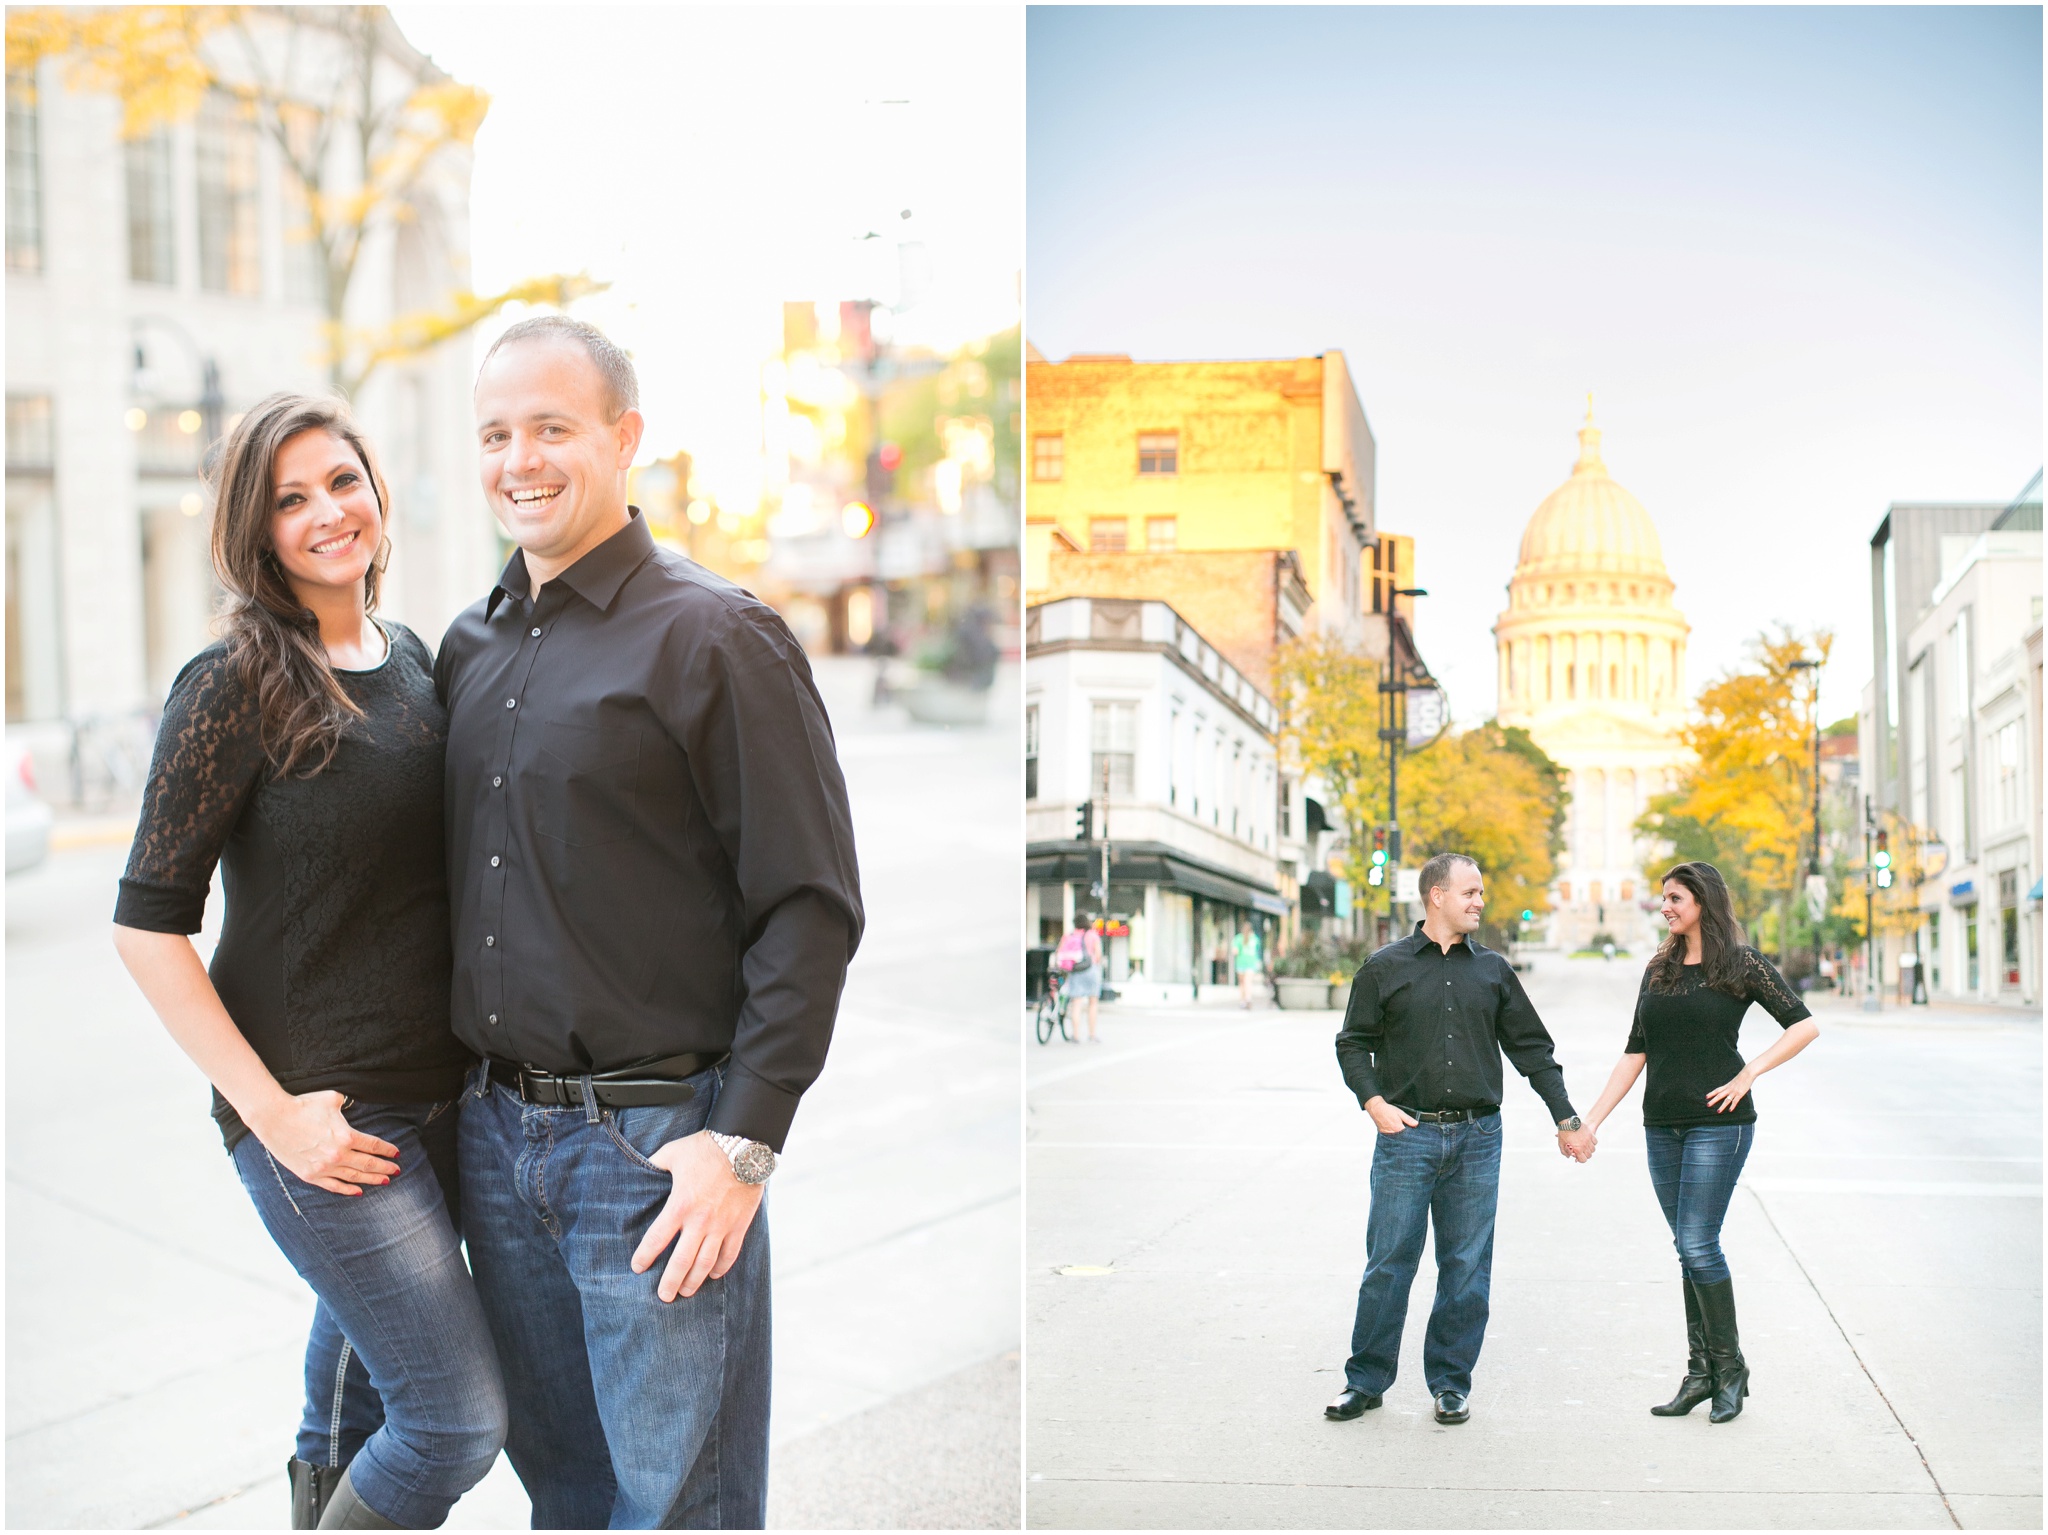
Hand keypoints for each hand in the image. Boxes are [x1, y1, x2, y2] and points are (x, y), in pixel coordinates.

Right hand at [246, 1090, 398, 1195]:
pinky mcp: (310, 1175)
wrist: (274, 1118)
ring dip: (371, 1180)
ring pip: (354, 1177)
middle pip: (368, 1164)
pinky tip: (359, 1191)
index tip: (397, 1153)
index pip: (374, 1146)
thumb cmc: (304, 1105)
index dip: (388, 1150)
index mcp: (346, 1136)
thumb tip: (355, 1104)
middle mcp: (338, 1154)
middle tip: (397, 1171)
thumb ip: (348, 1104)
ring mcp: (324, 1167)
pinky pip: (333, 1186)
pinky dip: (347, 1189)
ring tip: (385, 1181)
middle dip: (385, 1168)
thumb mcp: (332, 1099)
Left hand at [630, 1131, 764, 1301]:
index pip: (657, 1239)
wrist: (744, 1145)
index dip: (645, 1256)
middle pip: (681, 1261)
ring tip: (685, 1292)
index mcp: (680, 1205)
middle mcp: (700, 1220)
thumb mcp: (672, 1153)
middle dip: (670, 1282)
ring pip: (706, 1262)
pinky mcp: (739, 1224)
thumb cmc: (704, 1147)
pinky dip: (721, 1267)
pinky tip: (713, 1274)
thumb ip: (654, 1166)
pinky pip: (730, 1253)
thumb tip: (639, 1171)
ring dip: (694, 1281)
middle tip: (663, 1297)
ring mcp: (722, 1225)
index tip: (637, 1268)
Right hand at [1365, 1097, 1418, 1135]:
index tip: (1414, 1133)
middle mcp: (1392, 1133)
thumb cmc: (1387, 1110)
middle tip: (1407, 1132)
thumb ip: (1408, 1119)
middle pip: (1402, 1138)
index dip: (1411, 1134)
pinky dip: (1394, 1135)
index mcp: (1398, 1128)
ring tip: (1400, 1132)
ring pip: (1396, 1138)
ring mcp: (1387, 1134)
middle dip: (1405, 1136)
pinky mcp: (1383, 1134)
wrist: (1376, 1109)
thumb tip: (1416, 1124)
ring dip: (1399, 1136)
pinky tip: (1395, 1132)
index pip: (1408, 1135)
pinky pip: (1390, 1137)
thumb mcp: (1400, 1113)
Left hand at [1558, 1126, 1595, 1161]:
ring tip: (1584, 1146)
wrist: (1567, 1122)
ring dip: (1589, 1149)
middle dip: (1585, 1155)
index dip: (1580, 1159)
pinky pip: (1595, 1142)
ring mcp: (1588, 1140)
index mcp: (1577, 1149)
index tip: (1578, 1156)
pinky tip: (1588, 1141)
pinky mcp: (1590, 1134)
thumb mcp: (1561, 1144)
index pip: (1583, 1160)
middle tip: (1581, 1151)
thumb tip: (1569, 1156)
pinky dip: (1592, 1143)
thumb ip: (1565, 1152)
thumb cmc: (1563, 1133)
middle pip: (1589, 1155)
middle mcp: (1584, 1146)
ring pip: (1593, 1149)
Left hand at [1704, 1067, 1754, 1113]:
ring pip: (1726, 1100)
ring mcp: (1734, 1092)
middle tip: (1707, 1105)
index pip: (1717, 1090)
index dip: (1711, 1093)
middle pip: (1719, 1095)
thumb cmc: (1741, 1077)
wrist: (1747, 1073)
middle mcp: (1729, 1089)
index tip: (1706, 1097)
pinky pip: (1735, 1101)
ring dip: (1722, 1106)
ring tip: (1718, 1111)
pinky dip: (1732, 1106)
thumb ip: (1731, 1086)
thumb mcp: (1733, 1081)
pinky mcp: (1740, 1094)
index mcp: (1727, 1086)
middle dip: (1713, 1101)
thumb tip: (1729, 1089)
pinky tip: (1730, 1110)